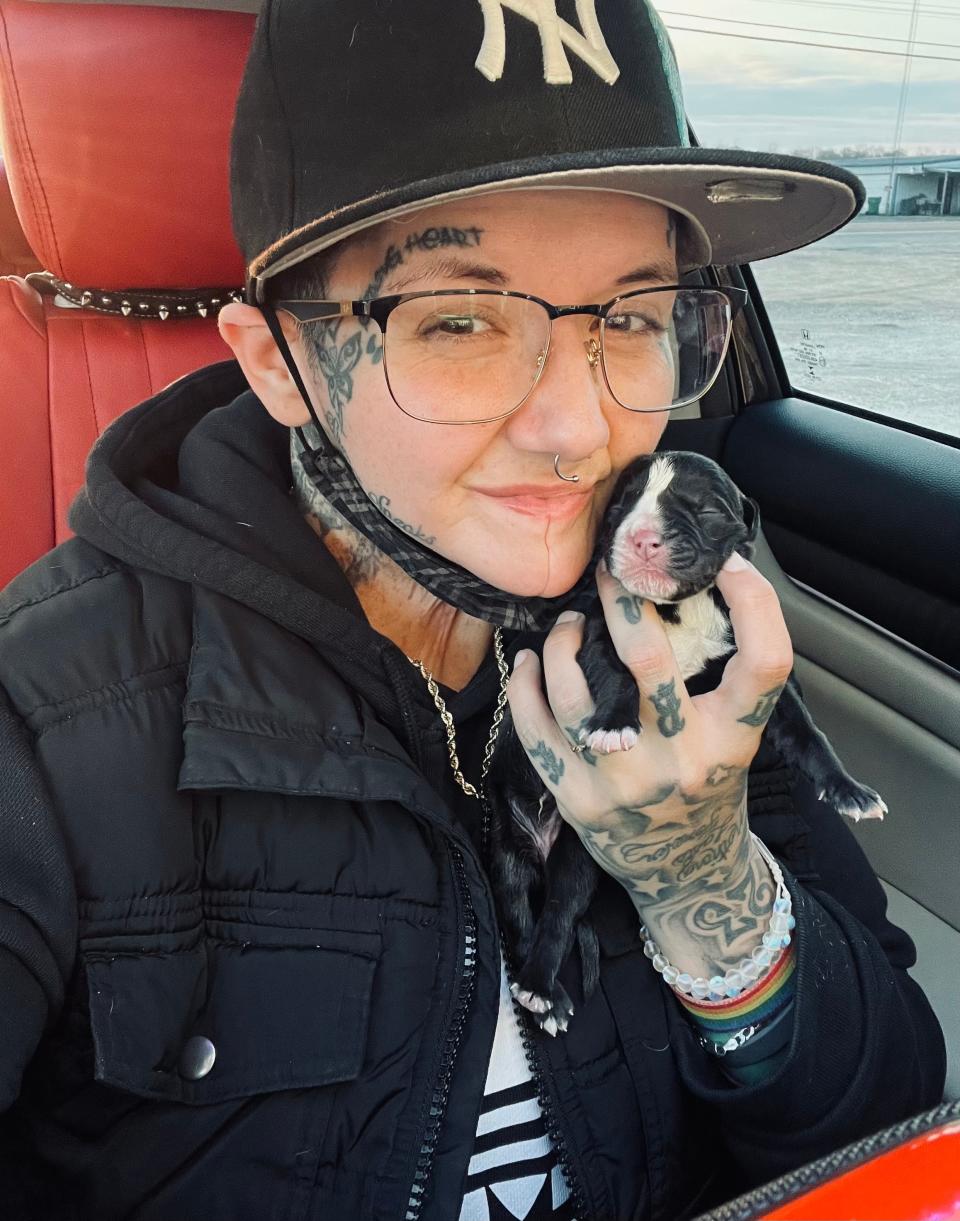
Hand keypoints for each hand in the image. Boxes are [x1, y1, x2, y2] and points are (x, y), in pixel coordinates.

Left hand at [507, 552, 793, 977]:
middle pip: (649, 661)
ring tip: (566, 625)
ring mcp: (625, 784)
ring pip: (577, 693)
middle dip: (624, 602)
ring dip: (562, 645)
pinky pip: (537, 731)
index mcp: (733, 739)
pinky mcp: (578, 801)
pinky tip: (528, 664)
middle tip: (610, 572)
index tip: (727, 563)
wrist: (687, 873)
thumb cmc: (708, 785)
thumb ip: (718, 675)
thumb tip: (680, 587)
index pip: (765, 662)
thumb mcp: (733, 736)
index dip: (756, 602)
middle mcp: (682, 761)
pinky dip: (525, 688)